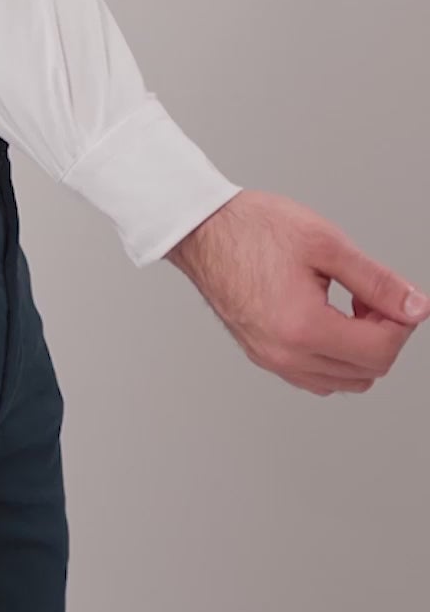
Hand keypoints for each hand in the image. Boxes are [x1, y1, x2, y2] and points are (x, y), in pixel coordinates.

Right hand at [164, 190, 429, 394]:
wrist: (203, 231)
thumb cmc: (252, 230)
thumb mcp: (327, 244)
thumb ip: (377, 281)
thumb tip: (413, 307)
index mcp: (303, 327)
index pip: (380, 351)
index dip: (401, 323)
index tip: (395, 297)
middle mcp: (285, 354)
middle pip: (367, 373)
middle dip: (383, 336)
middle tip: (372, 298)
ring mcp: (272, 359)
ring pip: (343, 382)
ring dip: (360, 350)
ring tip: (351, 307)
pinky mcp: (263, 356)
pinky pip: (316, 377)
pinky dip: (335, 357)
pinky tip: (330, 320)